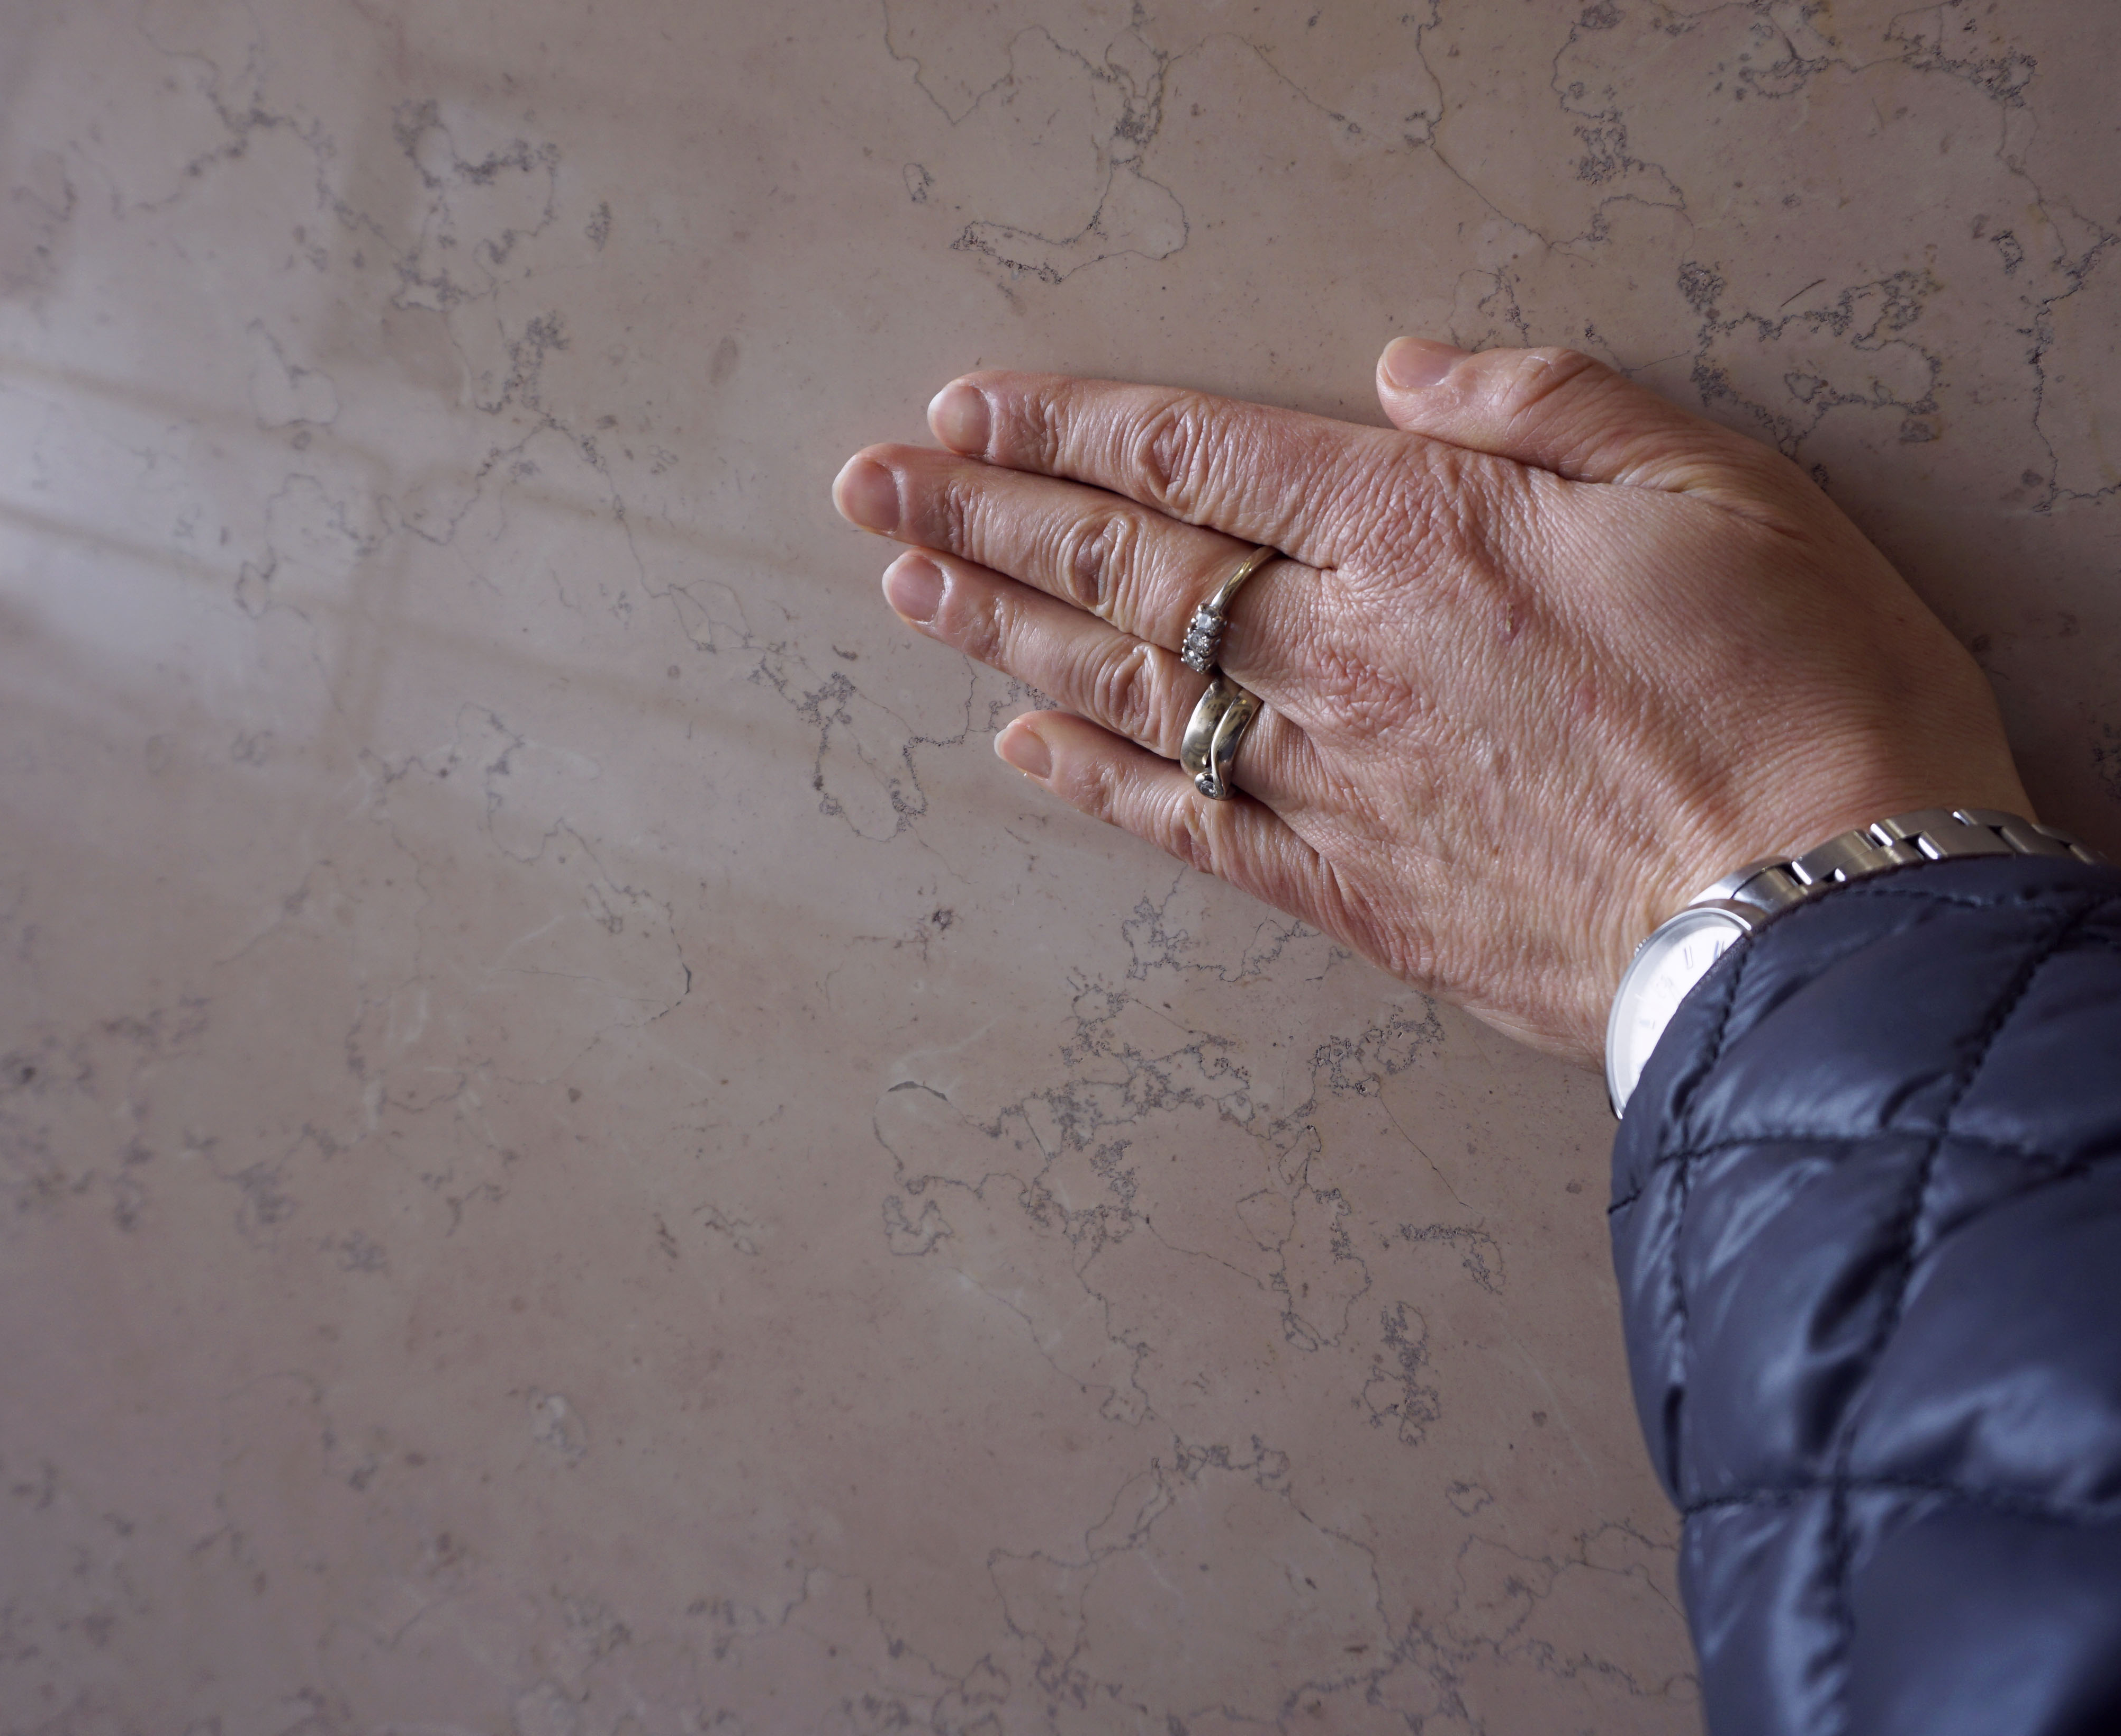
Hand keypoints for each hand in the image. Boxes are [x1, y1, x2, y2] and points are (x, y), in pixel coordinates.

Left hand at [830, 341, 2029, 1062]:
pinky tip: (1018, 747)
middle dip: (986, 514)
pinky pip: (1188, 825)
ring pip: (1127, 687)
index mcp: (1421, 535)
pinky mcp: (1352, 894)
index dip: (1069, 426)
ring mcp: (1334, 780)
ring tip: (908, 586)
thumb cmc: (1802, 695)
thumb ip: (1547, 408)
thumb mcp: (1716, 487)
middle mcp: (1343, 653)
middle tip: (876, 486)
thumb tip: (1403, 371)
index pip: (1198, 457)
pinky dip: (1092, 782)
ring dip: (1003, 631)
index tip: (968, 410)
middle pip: (1126, 565)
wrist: (1822, 918)